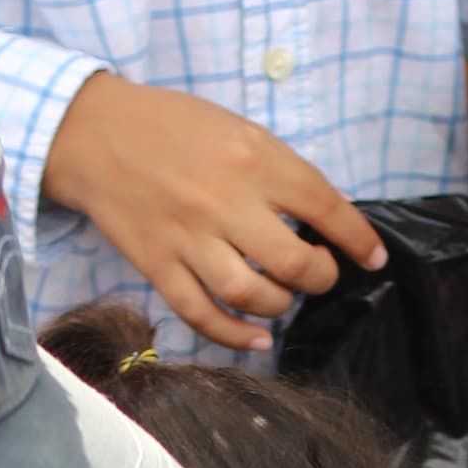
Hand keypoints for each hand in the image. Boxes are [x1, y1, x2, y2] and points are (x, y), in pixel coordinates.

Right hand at [43, 76, 386, 352]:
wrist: (95, 133)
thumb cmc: (172, 127)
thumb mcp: (235, 128)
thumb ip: (276, 170)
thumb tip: (320, 217)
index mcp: (250, 157)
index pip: (322, 205)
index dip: (357, 239)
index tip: (372, 258)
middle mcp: (223, 200)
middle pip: (293, 263)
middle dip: (320, 277)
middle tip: (320, 273)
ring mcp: (188, 238)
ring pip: (251, 295)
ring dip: (279, 306)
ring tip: (283, 296)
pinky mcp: (158, 265)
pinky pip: (202, 315)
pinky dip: (234, 336)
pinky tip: (257, 339)